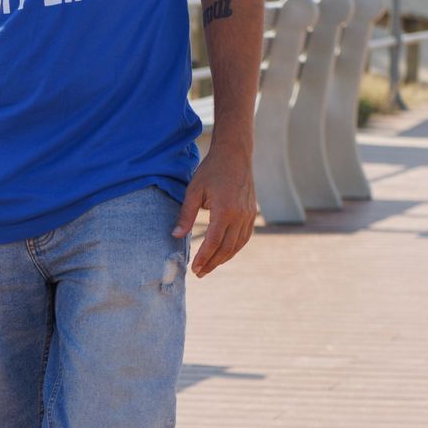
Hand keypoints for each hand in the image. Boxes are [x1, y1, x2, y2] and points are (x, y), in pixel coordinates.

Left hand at [175, 144, 255, 276]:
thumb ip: (185, 215)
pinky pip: (245, 237)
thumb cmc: (211, 171)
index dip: (204, 258)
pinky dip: (234, 248)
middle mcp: (240, 215)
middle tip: (199, 273)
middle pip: (226, 248)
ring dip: (224, 259)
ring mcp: (248, 214)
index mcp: (225, 210)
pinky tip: (224, 254)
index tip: (194, 268)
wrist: (235, 154)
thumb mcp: (193, 191)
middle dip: (212, 263)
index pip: (213, 242)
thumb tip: (175, 236)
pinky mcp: (252, 213)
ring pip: (237, 245)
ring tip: (209, 267)